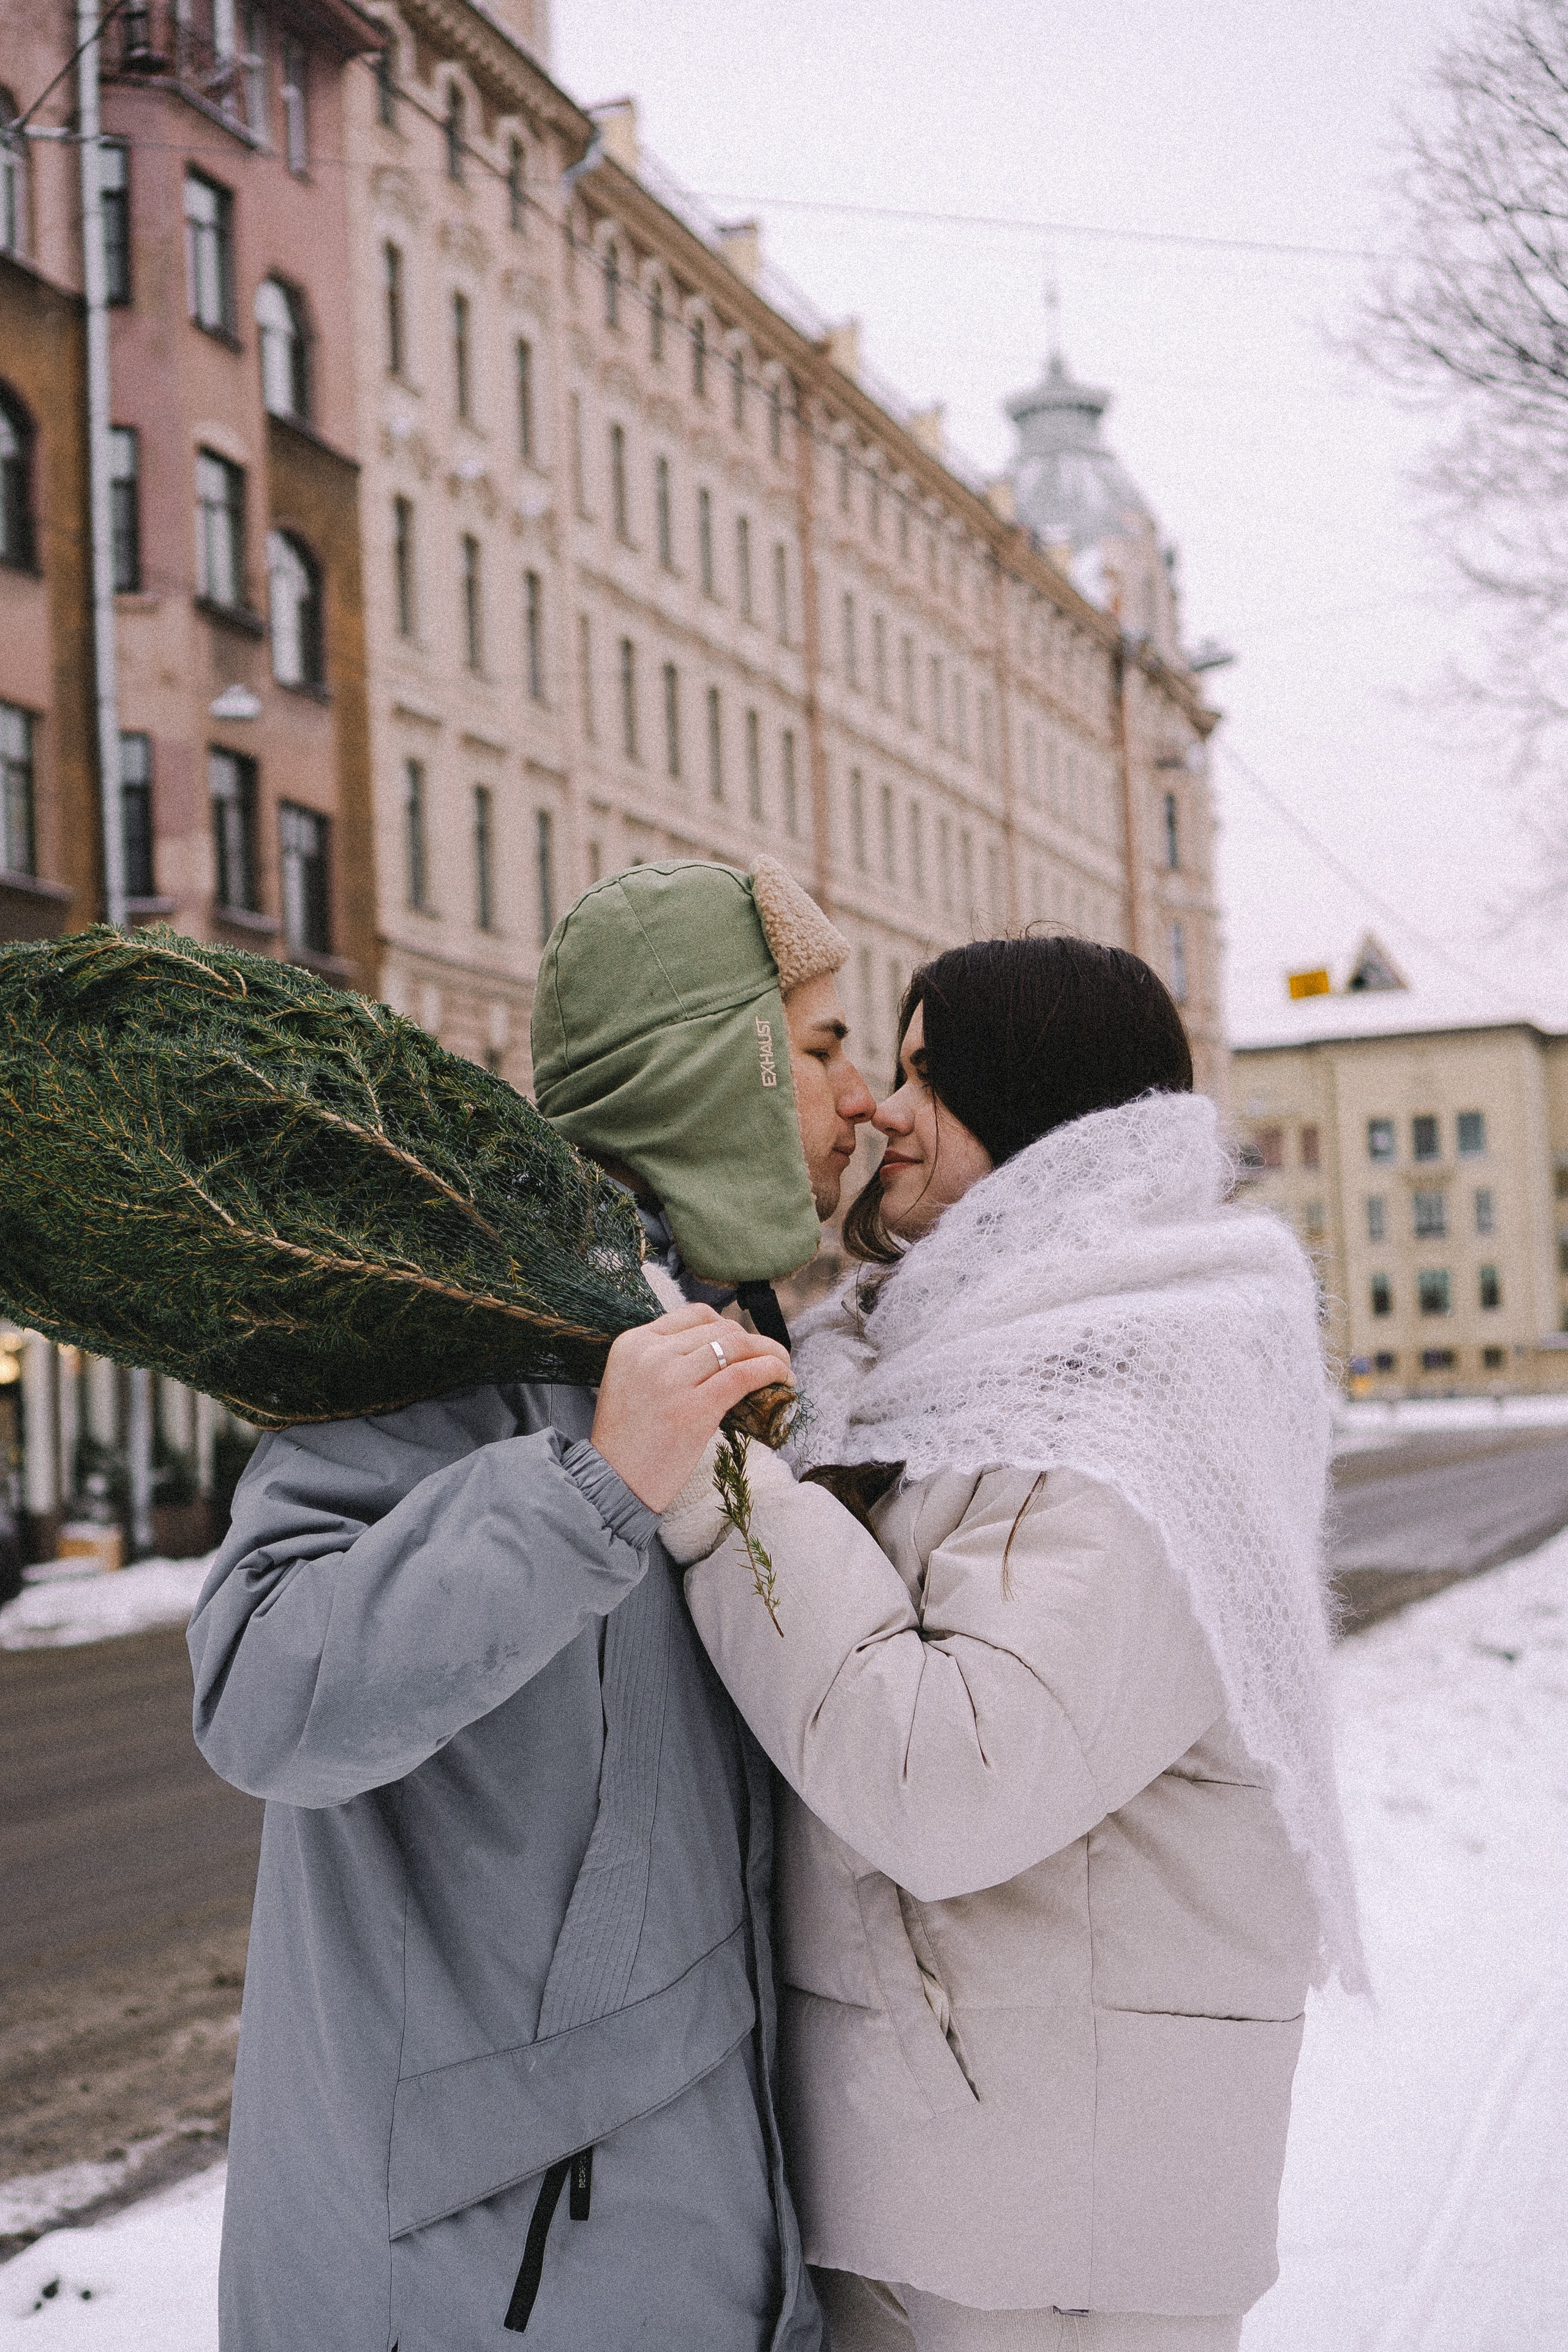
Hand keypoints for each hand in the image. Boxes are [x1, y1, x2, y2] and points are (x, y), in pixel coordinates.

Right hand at [591, 1307, 793, 1512]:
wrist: (613, 1482)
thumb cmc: (627, 1439)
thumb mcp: (630, 1380)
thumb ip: (662, 1359)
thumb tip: (716, 1350)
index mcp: (634, 1342)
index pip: (695, 1315)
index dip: (729, 1326)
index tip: (745, 1344)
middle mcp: (652, 1353)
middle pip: (721, 1329)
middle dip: (754, 1341)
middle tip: (771, 1358)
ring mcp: (672, 1379)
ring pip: (737, 1347)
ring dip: (771, 1353)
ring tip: (783, 1368)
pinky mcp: (695, 1407)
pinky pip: (744, 1375)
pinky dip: (772, 1371)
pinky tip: (785, 1380)